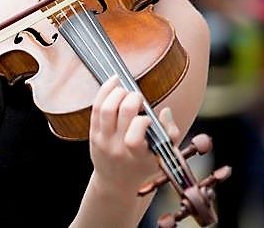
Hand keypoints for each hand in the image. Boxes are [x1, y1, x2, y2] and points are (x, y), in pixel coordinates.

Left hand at [88, 76, 180, 192]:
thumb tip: (165, 111)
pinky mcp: (92, 133)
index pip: (134, 137)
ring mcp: (103, 140)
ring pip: (106, 108)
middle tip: (138, 98)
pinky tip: (113, 82)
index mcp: (136, 156)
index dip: (143, 121)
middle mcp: (117, 148)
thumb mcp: (162, 156)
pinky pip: (96, 108)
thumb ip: (170, 134)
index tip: (148, 119)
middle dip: (133, 98)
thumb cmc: (142, 165)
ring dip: (117, 92)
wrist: (115, 182)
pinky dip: (104, 92)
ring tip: (125, 90)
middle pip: (122, 113)